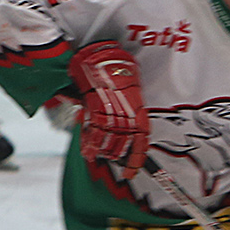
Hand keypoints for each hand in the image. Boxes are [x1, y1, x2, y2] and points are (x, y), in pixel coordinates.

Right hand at [67, 40, 148, 176]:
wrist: (100, 57)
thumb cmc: (111, 74)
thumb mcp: (120, 96)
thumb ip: (114, 113)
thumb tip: (105, 127)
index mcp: (138, 111)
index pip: (142, 140)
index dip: (136, 158)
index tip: (131, 172)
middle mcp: (127, 112)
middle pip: (124, 143)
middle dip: (116, 155)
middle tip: (110, 162)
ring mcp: (113, 110)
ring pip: (109, 139)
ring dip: (102, 151)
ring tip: (96, 156)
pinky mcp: (97, 106)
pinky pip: (94, 130)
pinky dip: (90, 142)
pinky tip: (87, 150)